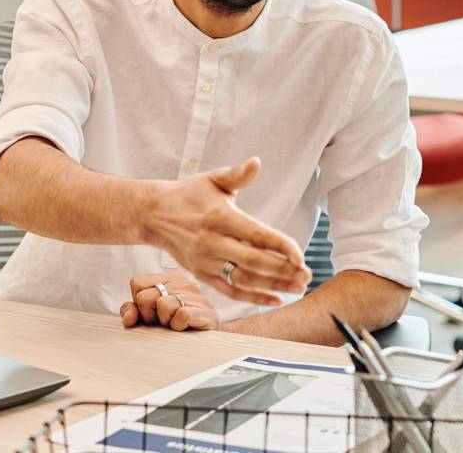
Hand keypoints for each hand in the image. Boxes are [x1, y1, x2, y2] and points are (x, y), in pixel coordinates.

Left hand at [120, 272, 218, 330]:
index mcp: (169, 278)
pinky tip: (185, 327)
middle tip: (163, 321)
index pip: (137, 283)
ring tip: (175, 323)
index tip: (151, 312)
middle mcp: (183, 282)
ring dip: (165, 321)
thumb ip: (133, 311)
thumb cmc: (177, 324)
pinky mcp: (205, 311)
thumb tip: (128, 319)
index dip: (138, 302)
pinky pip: (181, 316)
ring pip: (163, 305)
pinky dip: (178, 326)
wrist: (209, 339)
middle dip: (149, 315)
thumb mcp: (151, 315)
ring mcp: (196, 295)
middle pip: (145, 296)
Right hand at [142, 156, 310, 305]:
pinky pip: (230, 291)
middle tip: (308, 275)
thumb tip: (256, 162)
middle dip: (283, 270)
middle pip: (253, 261)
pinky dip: (254, 297)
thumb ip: (237, 175)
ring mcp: (205, 262)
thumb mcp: (213, 179)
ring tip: (298, 287)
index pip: (255, 234)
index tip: (300, 256)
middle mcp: (211, 242)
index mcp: (218, 217)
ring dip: (273, 286)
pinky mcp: (201, 275)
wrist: (154, 215)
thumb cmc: (190, 194)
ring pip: (244, 279)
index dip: (279, 246)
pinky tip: (276, 299)